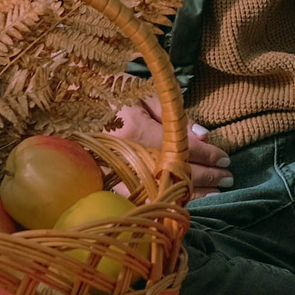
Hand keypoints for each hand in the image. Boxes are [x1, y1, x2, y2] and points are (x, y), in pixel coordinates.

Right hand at [110, 100, 232, 195]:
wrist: (66, 103)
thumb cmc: (107, 92)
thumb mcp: (141, 93)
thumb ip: (170, 113)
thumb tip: (200, 134)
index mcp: (136, 130)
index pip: (181, 148)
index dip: (206, 154)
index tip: (225, 159)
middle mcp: (126, 155)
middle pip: (175, 170)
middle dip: (205, 176)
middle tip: (228, 178)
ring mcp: (114, 173)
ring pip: (160, 189)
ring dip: (190, 193)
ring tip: (215, 194)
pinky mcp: (104, 184)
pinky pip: (140, 198)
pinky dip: (162, 200)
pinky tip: (181, 203)